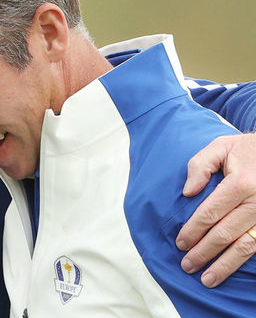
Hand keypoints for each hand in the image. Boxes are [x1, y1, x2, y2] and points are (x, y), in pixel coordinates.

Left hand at [176, 133, 255, 286]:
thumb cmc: (247, 150)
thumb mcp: (221, 147)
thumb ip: (200, 165)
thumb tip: (188, 192)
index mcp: (240, 183)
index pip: (210, 213)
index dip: (193, 230)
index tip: (180, 243)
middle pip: (225, 233)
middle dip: (204, 252)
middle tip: (186, 265)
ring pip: (245, 246)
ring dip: (225, 265)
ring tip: (207, 279)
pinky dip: (243, 260)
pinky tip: (230, 269)